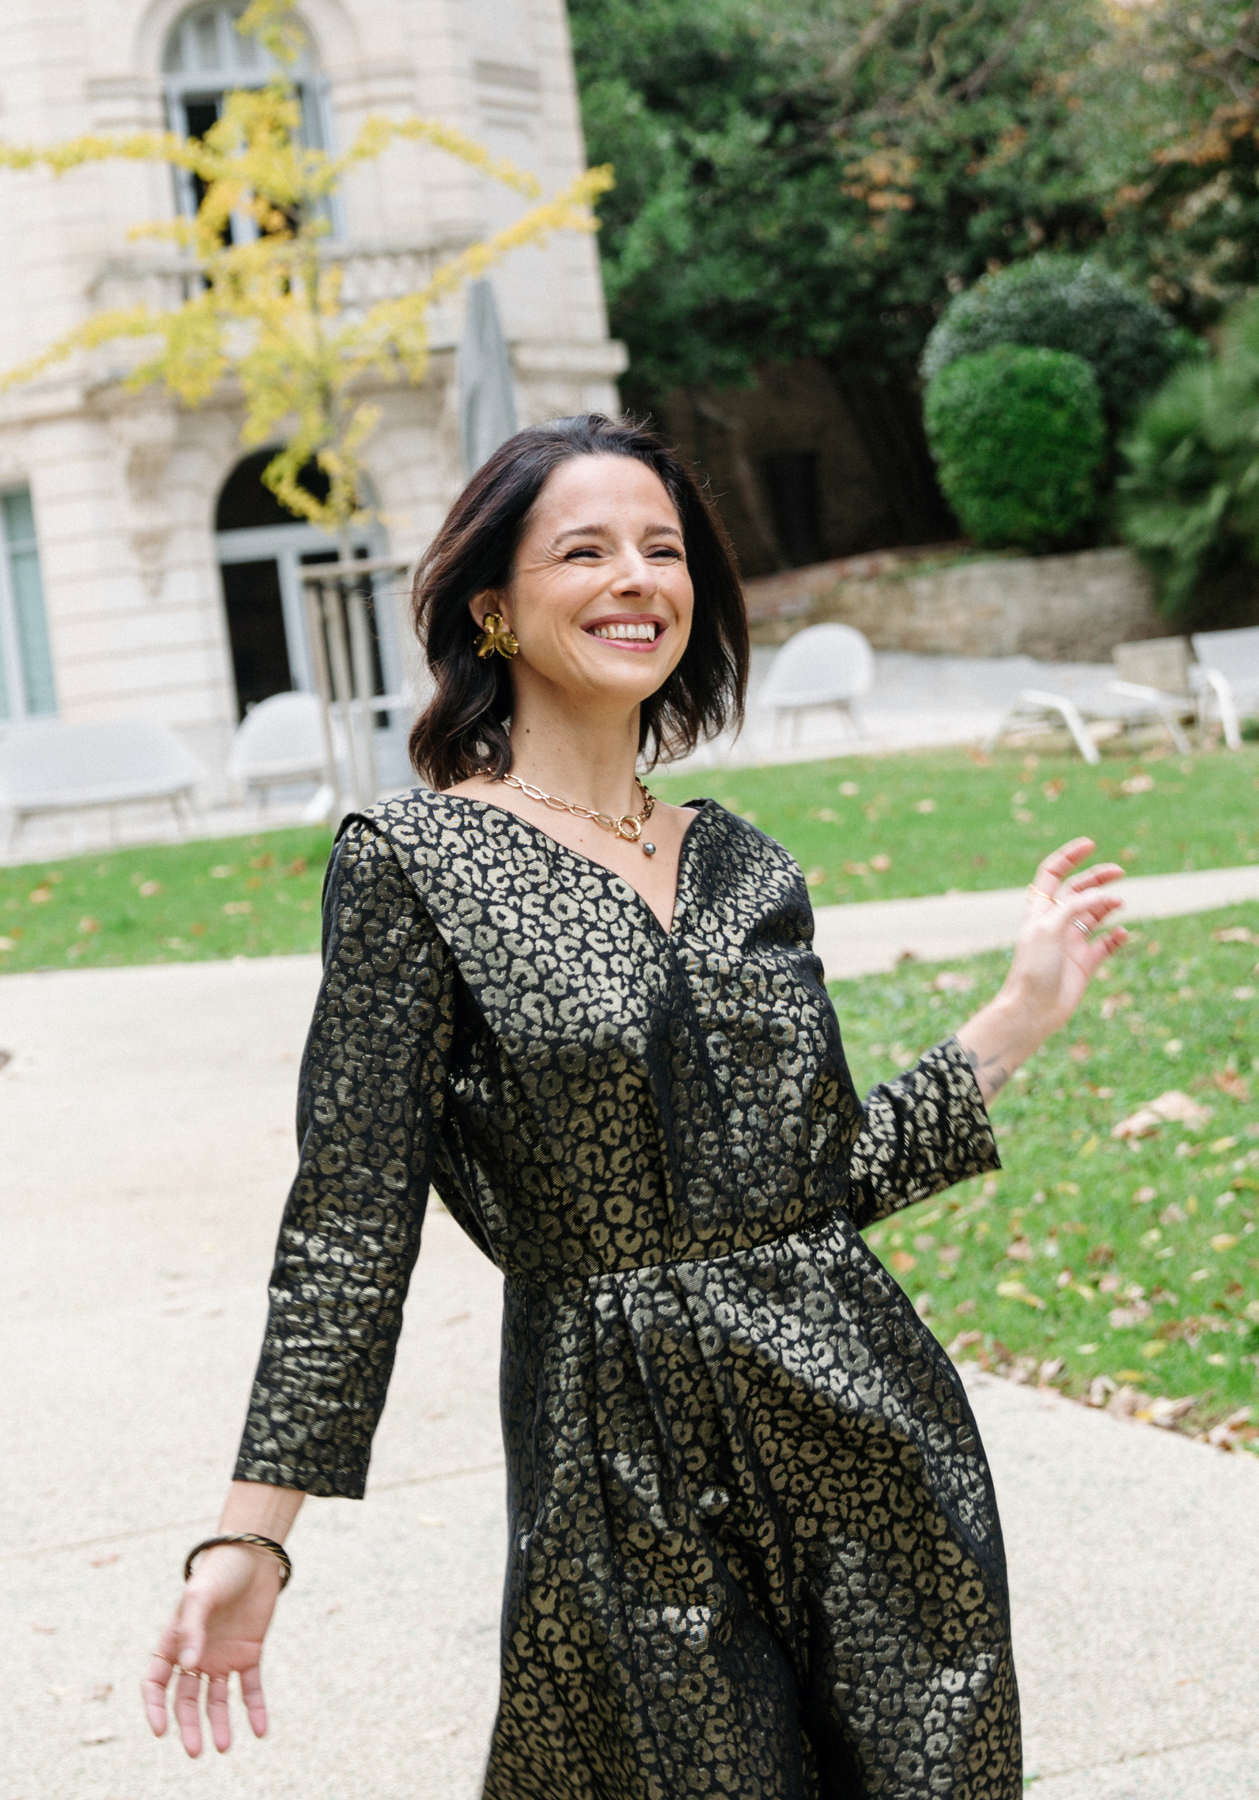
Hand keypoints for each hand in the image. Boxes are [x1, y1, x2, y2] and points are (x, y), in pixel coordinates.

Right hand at [140, 1544, 281, 1755]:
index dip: (155, 1708)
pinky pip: (250, 1688)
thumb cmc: (220, 1572)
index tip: (161, 1731)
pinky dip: (255, 1709)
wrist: (255, 1555)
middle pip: (186, 1700)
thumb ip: (192, 1629)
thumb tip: (190, 1666)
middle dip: (189, 1726)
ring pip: (216, 1700)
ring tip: (224, 1747)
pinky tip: (260, 1730)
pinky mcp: (249, 1654)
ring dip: (219, 1724)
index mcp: (174, 1642)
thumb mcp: (201, 1596)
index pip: (156, 1684)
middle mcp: (196, 1655)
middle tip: (196, 1751)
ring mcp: (222, 1657)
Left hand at [1005, 837, 1126, 1034]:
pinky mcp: (1085, 964)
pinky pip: (1106, 943)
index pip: (1051, 874)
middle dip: (1098, 879)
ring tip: (1119, 904)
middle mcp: (1056, 924)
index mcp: (1040, 911)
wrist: (1033, 1010)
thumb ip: (1074, 907)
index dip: (1068, 857)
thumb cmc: (1033, 968)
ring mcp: (1071, 943)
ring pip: (1096, 915)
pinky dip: (1117, 936)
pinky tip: (1122, 934)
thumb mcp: (1049, 929)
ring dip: (1109, 905)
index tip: (1090, 845)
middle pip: (1079, 891)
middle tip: (1120, 872)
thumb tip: (1103, 895)